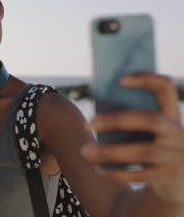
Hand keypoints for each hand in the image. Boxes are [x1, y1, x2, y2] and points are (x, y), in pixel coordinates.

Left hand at [82, 73, 183, 201]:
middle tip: (89, 123)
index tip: (120, 80)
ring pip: (142, 151)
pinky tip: (98, 169)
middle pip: (150, 120)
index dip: (146, 79)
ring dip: (110, 151)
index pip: (166, 88)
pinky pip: (139, 175)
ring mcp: (175, 156)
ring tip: (85, 151)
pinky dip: (115, 173)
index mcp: (171, 114)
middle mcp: (178, 133)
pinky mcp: (167, 176)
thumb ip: (132, 120)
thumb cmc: (150, 146)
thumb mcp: (149, 131)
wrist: (178, 181)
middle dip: (117, 120)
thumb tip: (95, 116)